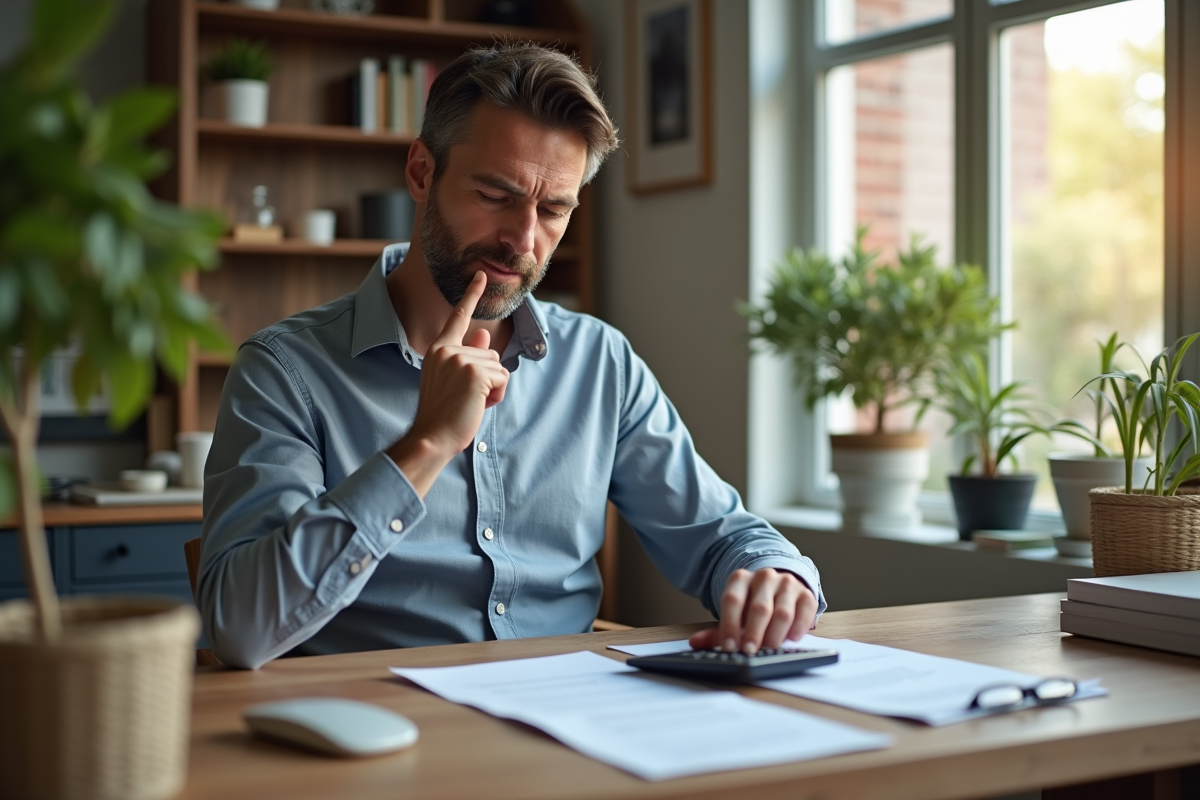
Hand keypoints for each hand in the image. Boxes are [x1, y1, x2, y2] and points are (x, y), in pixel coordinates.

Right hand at [388, 272, 508, 494]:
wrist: (432, 436)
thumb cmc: (443, 413)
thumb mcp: (453, 380)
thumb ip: (468, 355)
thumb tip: (485, 335)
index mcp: (438, 349)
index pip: (458, 317)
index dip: (471, 295)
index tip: (481, 275)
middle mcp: (448, 349)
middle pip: (490, 354)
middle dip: (487, 379)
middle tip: (465, 398)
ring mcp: (461, 359)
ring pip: (498, 367)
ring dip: (492, 389)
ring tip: (469, 403)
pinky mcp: (475, 372)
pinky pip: (502, 378)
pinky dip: (496, 395)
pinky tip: (477, 405)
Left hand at [688, 568, 817, 653]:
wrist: (779, 589)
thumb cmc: (752, 606)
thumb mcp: (734, 615)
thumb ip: (718, 631)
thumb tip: (695, 643)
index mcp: (740, 579)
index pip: (732, 600)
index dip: (730, 625)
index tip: (729, 647)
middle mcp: (764, 577)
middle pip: (759, 607)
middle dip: (753, 633)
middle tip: (749, 652)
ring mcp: (787, 583)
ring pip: (782, 612)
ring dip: (775, 634)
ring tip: (770, 649)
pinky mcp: (806, 594)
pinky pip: (805, 611)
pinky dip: (798, 627)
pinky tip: (791, 639)